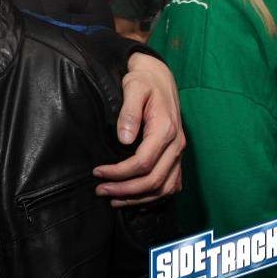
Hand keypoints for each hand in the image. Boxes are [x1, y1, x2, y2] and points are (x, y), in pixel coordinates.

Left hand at [93, 52, 184, 206]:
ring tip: (114, 200)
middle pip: (154, 181)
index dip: (119, 173)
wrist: (160, 77)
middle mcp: (176, 145)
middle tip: (100, 190)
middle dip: (125, 190)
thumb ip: (129, 112)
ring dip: (139, 198)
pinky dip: (155, 197)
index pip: (143, 163)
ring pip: (165, 188)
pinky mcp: (176, 156)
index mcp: (165, 130)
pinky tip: (136, 199)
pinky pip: (171, 185)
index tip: (98, 172)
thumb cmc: (144, 82)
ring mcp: (178, 153)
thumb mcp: (134, 87)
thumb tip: (124, 139)